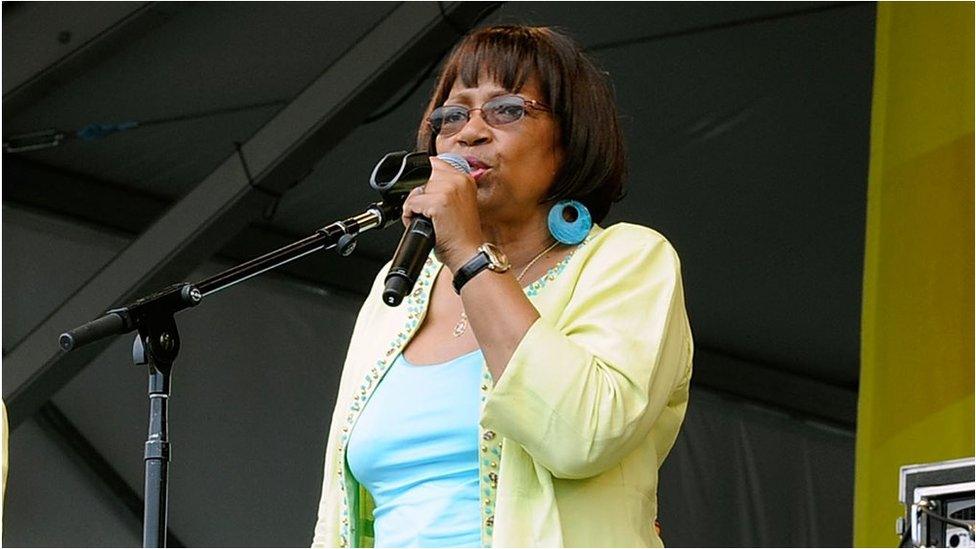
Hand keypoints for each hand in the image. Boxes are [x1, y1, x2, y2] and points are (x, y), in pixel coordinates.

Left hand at [401, 157, 484, 271]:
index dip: (426, 181)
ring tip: (428, 220)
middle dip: (421, 196)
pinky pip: (411, 204)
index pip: (435, 164)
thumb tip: (425, 177)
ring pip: (415, 192)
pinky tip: (424, 225)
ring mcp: (448, 190)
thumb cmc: (462, 235)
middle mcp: (458, 180)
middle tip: (431, 213)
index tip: (429, 196)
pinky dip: (410, 217)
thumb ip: (446, 187)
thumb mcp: (460, 203)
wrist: (468, 253)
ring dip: (415, 207)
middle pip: (423, 178)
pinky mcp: (438, 203)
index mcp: (465, 178)